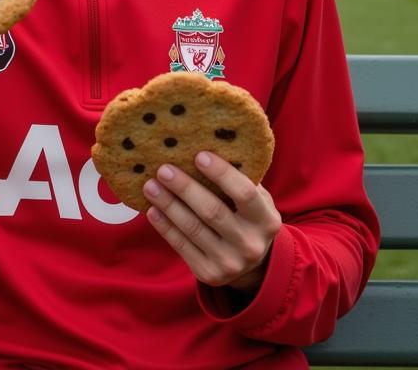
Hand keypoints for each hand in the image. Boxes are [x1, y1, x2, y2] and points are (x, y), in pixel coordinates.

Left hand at [143, 151, 281, 292]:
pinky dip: (165, 227)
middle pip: (212, 212)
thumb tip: (206, 144)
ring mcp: (230, 263)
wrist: (253, 266)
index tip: (199, 155)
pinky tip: (153, 210)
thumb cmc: (248, 217)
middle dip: (185, 188)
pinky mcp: (209, 274)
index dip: (222, 174)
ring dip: (168, 205)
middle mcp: (250, 244)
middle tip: (163, 169)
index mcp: (266, 220)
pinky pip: (181, 247)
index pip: (245, 193)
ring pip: (192, 229)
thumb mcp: (257, 200)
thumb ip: (241, 178)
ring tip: (150, 185)